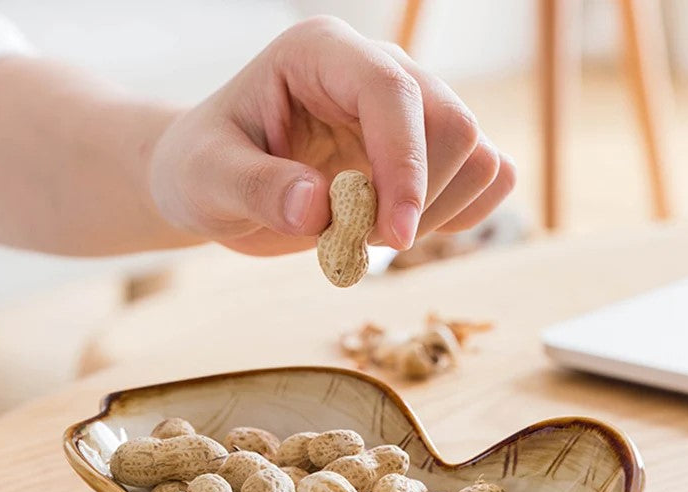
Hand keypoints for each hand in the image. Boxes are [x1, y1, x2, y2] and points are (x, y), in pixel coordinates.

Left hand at [150, 16, 515, 255]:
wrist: (220, 184)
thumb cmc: (204, 170)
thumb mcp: (207, 180)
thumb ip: (255, 188)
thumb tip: (318, 208)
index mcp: (322, 55)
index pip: (393, 92)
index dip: (404, 167)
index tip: (393, 237)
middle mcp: (376, 72)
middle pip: (454, 124)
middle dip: (419, 198)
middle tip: (359, 240)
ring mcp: (408, 112)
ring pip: (479, 155)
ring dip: (438, 213)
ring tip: (369, 234)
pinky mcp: (422, 152)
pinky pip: (483, 178)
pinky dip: (456, 216)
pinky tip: (398, 231)